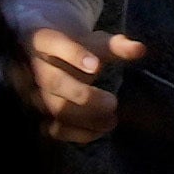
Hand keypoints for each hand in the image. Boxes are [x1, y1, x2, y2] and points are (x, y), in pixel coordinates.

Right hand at [20, 26, 142, 146]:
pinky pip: (54, 129)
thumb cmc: (75, 45)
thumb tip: (140, 50)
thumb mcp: (94, 40)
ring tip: (112, 120)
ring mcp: (34, 92)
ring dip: (85, 117)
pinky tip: (100, 130)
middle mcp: (33, 67)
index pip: (54, 43)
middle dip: (83, 95)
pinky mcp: (39, 114)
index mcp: (43, 39)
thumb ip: (116, 45)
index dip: (74, 55)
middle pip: (52, 82)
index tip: (98, 66)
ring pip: (54, 108)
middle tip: (113, 102)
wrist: (47, 54)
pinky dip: (78, 133)